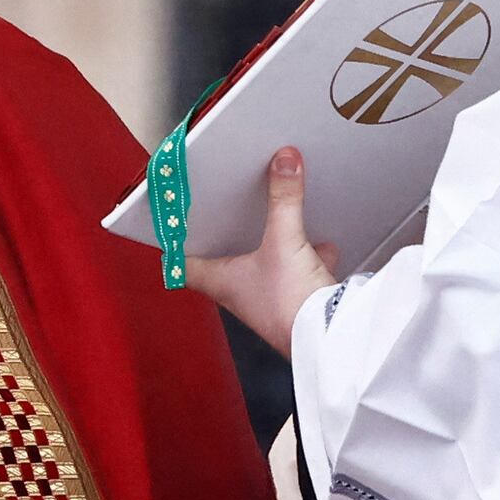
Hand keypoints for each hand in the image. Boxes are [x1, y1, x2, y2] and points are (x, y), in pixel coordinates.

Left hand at [191, 147, 339, 353]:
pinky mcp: (297, 302)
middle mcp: (240, 293)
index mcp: (222, 282)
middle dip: (228, 237)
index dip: (175, 246)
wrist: (328, 338)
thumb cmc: (290, 305)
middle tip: (224, 214)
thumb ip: (284, 199)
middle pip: (223, 262)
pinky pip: (297, 273)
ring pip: (262, 267)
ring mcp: (268, 300)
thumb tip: (283, 162)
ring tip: (274, 222)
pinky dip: (308, 257)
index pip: (183, 265)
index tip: (172, 228)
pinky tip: (322, 246)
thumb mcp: (284, 241)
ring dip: (269, 247)